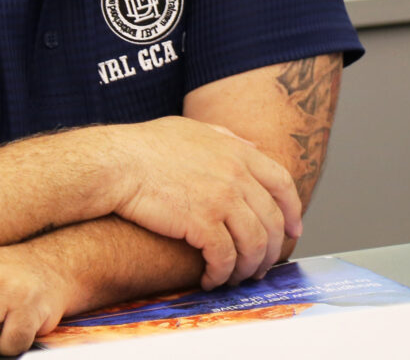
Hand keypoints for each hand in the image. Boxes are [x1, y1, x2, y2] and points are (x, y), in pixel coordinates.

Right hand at [111, 116, 301, 289]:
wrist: (116, 162)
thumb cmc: (145, 146)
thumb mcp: (190, 130)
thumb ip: (225, 137)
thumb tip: (251, 147)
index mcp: (236, 152)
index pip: (282, 183)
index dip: (292, 210)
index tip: (293, 231)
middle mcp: (236, 174)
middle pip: (272, 221)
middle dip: (272, 249)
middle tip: (260, 266)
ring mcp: (222, 199)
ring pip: (254, 245)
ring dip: (247, 268)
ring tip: (233, 277)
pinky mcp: (202, 223)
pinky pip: (225, 258)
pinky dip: (222, 274)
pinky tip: (209, 279)